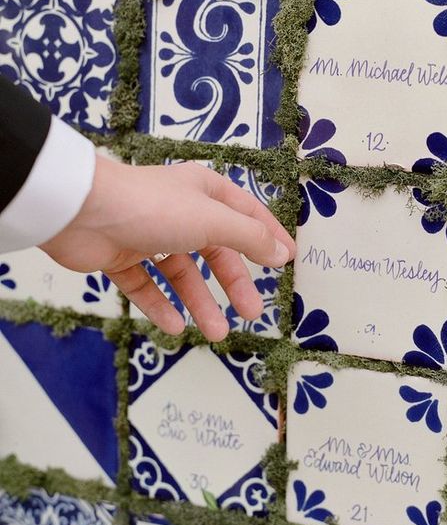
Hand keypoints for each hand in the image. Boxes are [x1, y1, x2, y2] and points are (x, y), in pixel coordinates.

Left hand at [39, 158, 294, 341]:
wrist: (81, 212)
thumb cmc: (155, 208)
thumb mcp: (213, 220)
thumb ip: (249, 238)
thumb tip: (281, 254)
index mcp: (205, 192)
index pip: (246, 214)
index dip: (268, 237)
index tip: (287, 261)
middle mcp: (180, 210)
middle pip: (215, 250)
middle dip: (234, 283)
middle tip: (252, 313)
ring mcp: (148, 234)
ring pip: (182, 273)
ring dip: (199, 302)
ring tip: (216, 333)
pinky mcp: (120, 256)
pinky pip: (147, 285)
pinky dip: (161, 305)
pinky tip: (174, 326)